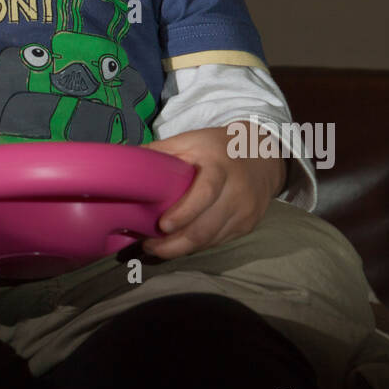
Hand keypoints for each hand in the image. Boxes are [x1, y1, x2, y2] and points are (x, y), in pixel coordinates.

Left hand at [141, 125, 285, 258]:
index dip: (184, 213)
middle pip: (205, 228)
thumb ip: (160, 151)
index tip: (162, 225)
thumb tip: (125, 162)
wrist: (264, 154)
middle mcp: (236, 192)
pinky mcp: (248, 226)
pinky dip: (196, 246)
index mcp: (219, 166)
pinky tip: (179, 243)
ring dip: (181, 249)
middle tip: (148, 246)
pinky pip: (218, 241)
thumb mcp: (191, 140)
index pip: (205, 193)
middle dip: (174, 245)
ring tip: (157, 247)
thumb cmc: (218, 146)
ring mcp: (244, 212)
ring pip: (210, 240)